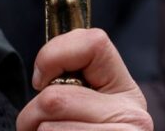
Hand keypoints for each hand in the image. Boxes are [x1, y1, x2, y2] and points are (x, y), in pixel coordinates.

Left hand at [17, 29, 152, 130]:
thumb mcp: (77, 103)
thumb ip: (67, 81)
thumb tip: (42, 77)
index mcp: (125, 90)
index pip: (93, 42)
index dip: (53, 56)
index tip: (41, 80)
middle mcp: (134, 117)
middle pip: (55, 99)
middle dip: (31, 114)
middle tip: (37, 127)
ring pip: (48, 129)